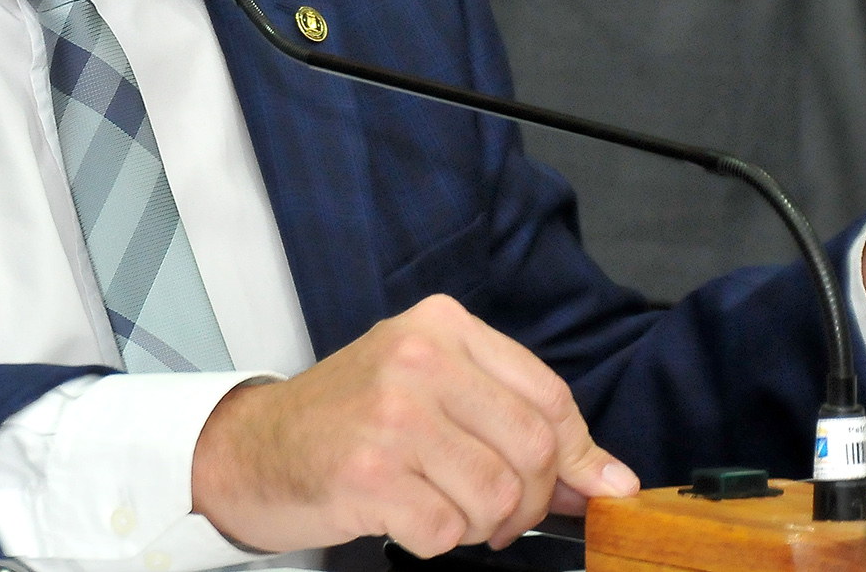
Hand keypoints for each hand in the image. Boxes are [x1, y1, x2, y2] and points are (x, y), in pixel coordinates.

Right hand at [189, 294, 636, 555]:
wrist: (254, 447)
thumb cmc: (351, 419)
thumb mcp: (432, 391)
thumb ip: (517, 421)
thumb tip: (612, 481)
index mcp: (441, 325)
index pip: (549, 396)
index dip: (580, 455)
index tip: (592, 487)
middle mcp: (418, 359)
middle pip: (535, 451)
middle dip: (531, 500)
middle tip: (499, 512)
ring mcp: (392, 415)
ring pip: (499, 497)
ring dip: (482, 525)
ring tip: (444, 508)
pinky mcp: (369, 473)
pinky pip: (449, 531)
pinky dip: (438, 540)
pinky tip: (407, 517)